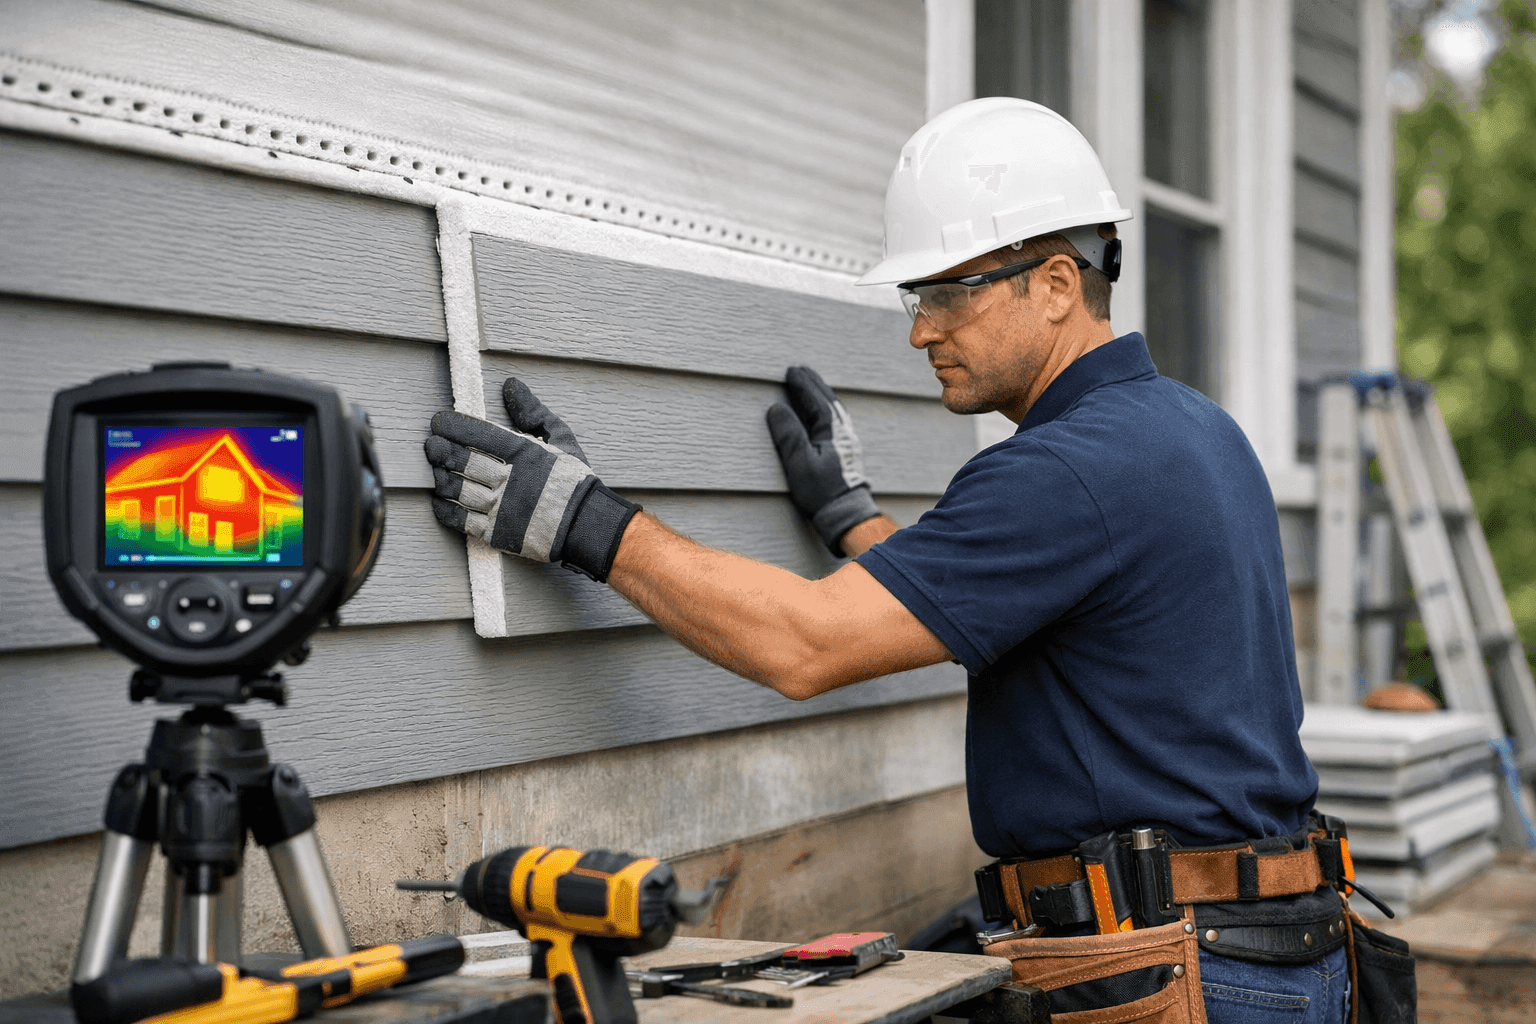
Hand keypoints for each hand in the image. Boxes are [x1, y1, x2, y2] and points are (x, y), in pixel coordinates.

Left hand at [424, 379, 639, 581]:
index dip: (452, 426)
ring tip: (436, 470)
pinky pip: (459, 520)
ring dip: (440, 477)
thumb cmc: (575, 481)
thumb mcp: (562, 438)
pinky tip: (439, 499)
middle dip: (439, 450)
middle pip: (460, 460)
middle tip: (431, 445)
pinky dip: (444, 508)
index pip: (477, 434)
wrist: (588, 526)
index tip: (439, 422)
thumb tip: (511, 386)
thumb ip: (534, 412)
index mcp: (524, 452)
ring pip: (456, 489)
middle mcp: (509, 479)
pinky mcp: (496, 533)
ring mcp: (500, 508)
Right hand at [766, 366, 879, 553]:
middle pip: (827, 400)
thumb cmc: (822, 492)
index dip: (803, 384)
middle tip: (799, 370)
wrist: (845, 514)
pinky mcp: (846, 451)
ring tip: (808, 384)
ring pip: (833, 409)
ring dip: (819, 394)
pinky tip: (819, 412)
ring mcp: (847, 440)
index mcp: (832, 430)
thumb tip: (777, 408)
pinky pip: (835, 419)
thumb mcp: (799, 463)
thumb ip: (788, 434)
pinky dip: (825, 408)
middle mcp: (843, 431)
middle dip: (813, 383)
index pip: (816, 399)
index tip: (791, 371)